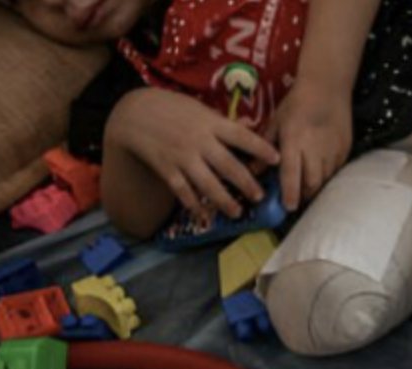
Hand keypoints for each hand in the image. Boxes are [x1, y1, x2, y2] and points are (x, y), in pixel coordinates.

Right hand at [108, 87, 279, 219]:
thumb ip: (223, 123)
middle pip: (228, 166)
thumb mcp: (200, 109)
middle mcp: (199, 141)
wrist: (133, 113)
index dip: (260, 148)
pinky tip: (205, 215)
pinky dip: (194, 205)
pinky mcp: (167, 169)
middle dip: (246, 183)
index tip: (277, 160)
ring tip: (237, 212)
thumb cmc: (173, 109)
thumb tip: (249, 127)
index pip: (241, 136)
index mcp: (211, 123)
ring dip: (224, 201)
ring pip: (207, 184)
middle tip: (260, 196)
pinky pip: (183, 192)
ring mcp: (182, 157)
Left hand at [265, 80, 352, 210]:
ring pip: (325, 179)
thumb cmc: (297, 104)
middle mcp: (315, 149)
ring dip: (315, 186)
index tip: (288, 207)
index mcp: (294, 141)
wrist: (327, 88)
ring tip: (307, 186)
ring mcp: (333, 150)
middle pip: (312, 183)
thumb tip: (254, 171)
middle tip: (296, 199)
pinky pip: (336, 170)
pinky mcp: (345, 150)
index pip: (292, 174)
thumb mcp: (276, 122)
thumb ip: (265, 147)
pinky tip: (319, 170)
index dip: (290, 194)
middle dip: (304, 195)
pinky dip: (327, 174)